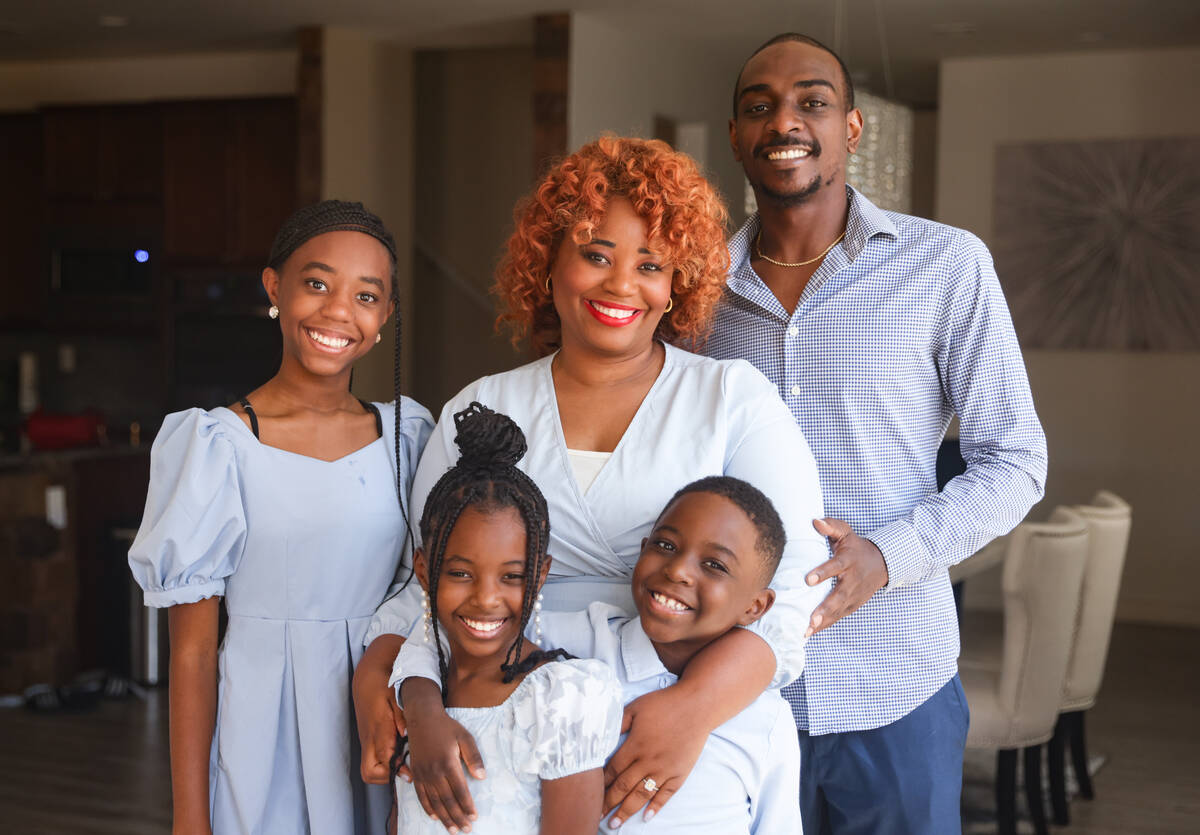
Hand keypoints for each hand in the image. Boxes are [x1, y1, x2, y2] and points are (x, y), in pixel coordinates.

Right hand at [353, 664, 403, 784]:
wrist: (367, 675)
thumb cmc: (383, 684)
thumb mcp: (396, 696)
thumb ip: (401, 716)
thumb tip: (406, 734)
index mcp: (377, 730)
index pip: (382, 761)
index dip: (397, 771)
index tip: (412, 772)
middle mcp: (369, 739)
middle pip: (369, 773)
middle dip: (387, 778)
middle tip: (408, 770)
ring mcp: (367, 740)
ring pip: (370, 769)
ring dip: (386, 772)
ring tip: (407, 763)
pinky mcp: (369, 738)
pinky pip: (374, 759)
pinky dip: (386, 763)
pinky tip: (402, 754)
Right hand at [404, 680, 484, 833]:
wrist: (422, 719)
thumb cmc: (447, 727)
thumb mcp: (465, 737)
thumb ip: (474, 757)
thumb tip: (482, 777)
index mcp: (448, 763)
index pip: (460, 791)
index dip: (467, 806)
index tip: (474, 818)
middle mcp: (434, 771)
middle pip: (447, 800)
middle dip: (458, 817)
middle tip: (466, 829)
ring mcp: (423, 774)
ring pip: (434, 801)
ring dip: (444, 817)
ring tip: (452, 829)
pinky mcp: (416, 773)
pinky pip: (421, 795)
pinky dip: (428, 808)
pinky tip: (435, 817)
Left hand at [602, 686, 706, 827]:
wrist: (697, 706)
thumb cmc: (664, 703)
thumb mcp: (636, 707)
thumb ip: (618, 722)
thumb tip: (602, 734)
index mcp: (635, 745)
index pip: (613, 770)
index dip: (600, 783)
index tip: (589, 793)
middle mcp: (648, 761)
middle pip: (623, 787)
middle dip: (608, 803)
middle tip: (596, 816)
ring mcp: (665, 769)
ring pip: (642, 795)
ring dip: (627, 811)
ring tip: (615, 824)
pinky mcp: (680, 773)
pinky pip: (666, 795)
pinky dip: (656, 807)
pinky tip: (646, 817)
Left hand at [805, 517, 888, 635]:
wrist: (881, 563)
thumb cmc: (856, 547)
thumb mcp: (846, 532)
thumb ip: (831, 526)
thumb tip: (815, 521)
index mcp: (848, 561)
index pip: (835, 566)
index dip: (823, 573)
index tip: (808, 580)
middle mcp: (852, 581)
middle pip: (839, 596)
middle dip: (825, 608)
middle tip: (812, 619)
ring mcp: (854, 596)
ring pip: (838, 611)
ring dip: (823, 622)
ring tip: (806, 631)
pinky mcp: (852, 605)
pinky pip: (838, 616)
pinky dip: (825, 625)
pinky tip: (809, 633)